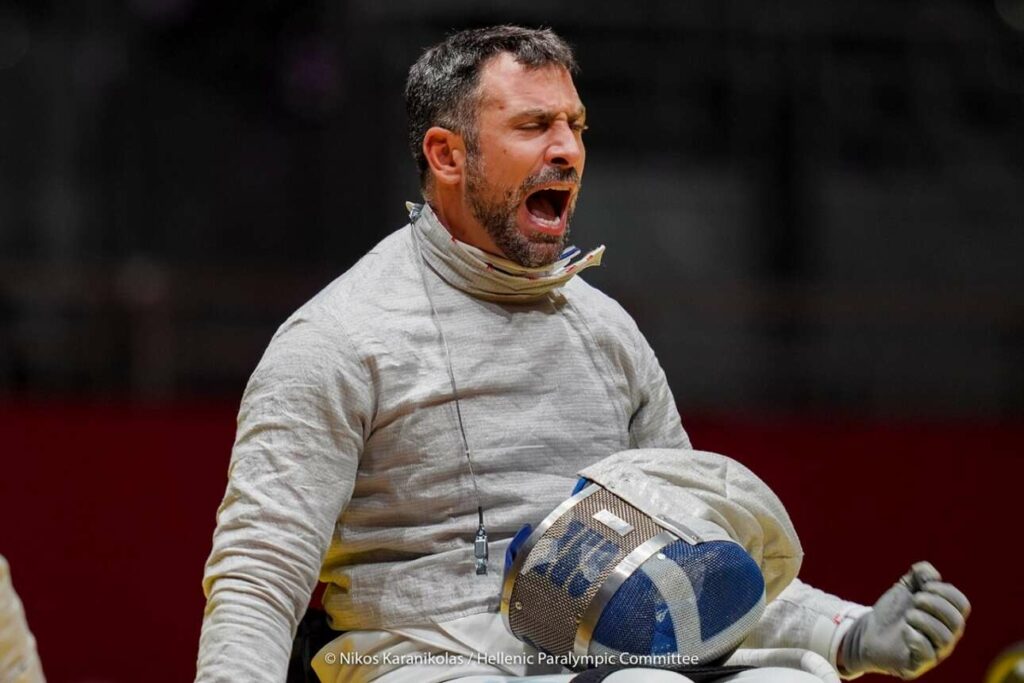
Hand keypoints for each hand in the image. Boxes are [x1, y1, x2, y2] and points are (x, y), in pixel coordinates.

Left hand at [839, 561, 969, 678]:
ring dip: (924, 620)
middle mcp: (946, 635)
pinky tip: (905, 630)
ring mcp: (934, 652)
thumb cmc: (894, 611)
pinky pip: (928, 654)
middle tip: (916, 599)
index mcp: (946, 617)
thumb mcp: (905, 587)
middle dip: (935, 604)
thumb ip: (920, 574)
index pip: (962, 604)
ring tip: (908, 615)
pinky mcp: (918, 663)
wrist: (869, 631)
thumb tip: (933, 575)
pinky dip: (916, 638)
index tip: (925, 585)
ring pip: (944, 638)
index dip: (946, 591)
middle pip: (956, 621)